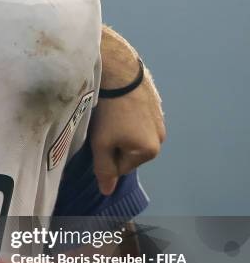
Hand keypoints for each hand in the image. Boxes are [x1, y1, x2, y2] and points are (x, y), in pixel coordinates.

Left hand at [93, 27, 165, 194]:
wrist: (120, 70)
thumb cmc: (109, 111)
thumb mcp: (101, 145)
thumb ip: (104, 170)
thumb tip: (108, 191)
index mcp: (150, 151)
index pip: (121, 167)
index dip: (106, 155)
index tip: (101, 137)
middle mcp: (161, 137)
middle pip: (128, 151)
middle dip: (115, 142)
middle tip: (104, 125)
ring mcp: (161, 119)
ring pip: (132, 134)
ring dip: (120, 128)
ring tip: (110, 113)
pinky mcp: (156, 103)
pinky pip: (137, 118)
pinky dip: (126, 115)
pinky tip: (118, 104)